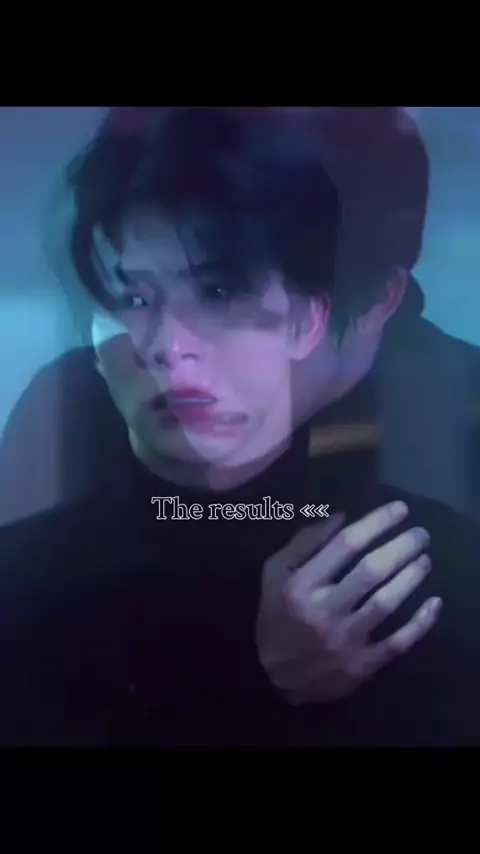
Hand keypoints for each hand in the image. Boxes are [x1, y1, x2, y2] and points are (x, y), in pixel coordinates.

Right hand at [256, 501, 441, 702]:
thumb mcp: (275, 573)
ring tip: (425, 560)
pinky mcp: (361, 666)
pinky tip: (434, 603)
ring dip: (411, 577)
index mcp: (301, 586)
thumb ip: (304, 543)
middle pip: (370, 571)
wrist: (275, 677)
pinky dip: (420, 622)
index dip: (376, 523)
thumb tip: (341, 517)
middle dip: (401, 546)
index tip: (399, 510)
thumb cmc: (277, 616)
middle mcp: (323, 611)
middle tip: (420, 534)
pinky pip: (398, 642)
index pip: (345, 546)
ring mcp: (344, 641)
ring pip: (386, 603)